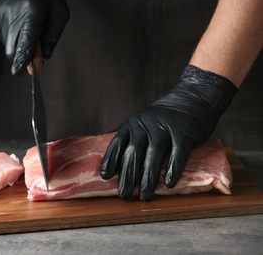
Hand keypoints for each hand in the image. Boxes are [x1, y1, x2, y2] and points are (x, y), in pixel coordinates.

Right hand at [0, 0, 69, 74]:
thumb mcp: (60, 14)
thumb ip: (53, 37)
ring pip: (9, 47)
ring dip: (19, 45)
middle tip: (36, 48)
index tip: (18, 72)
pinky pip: (3, 39)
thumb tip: (43, 57)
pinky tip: (18, 22)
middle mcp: (11, 15)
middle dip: (24, 56)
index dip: (22, 59)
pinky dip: (13, 37)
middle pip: (14, 50)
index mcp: (31, 13)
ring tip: (27, 26)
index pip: (25, 42)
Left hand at [100, 65, 237, 200]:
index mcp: (132, 125)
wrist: (192, 99)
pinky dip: (173, 169)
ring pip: (154, 155)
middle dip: (128, 176)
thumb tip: (102, 151)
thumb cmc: (162, 117)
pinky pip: (178, 154)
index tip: (105, 176)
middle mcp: (145, 126)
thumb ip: (125, 136)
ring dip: (148, 178)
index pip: (117, 143)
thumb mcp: (140, 122)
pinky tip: (169, 184)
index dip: (110, 160)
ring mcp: (165, 129)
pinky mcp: (184, 134)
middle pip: (133, 153)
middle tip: (124, 195)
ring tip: (145, 196)